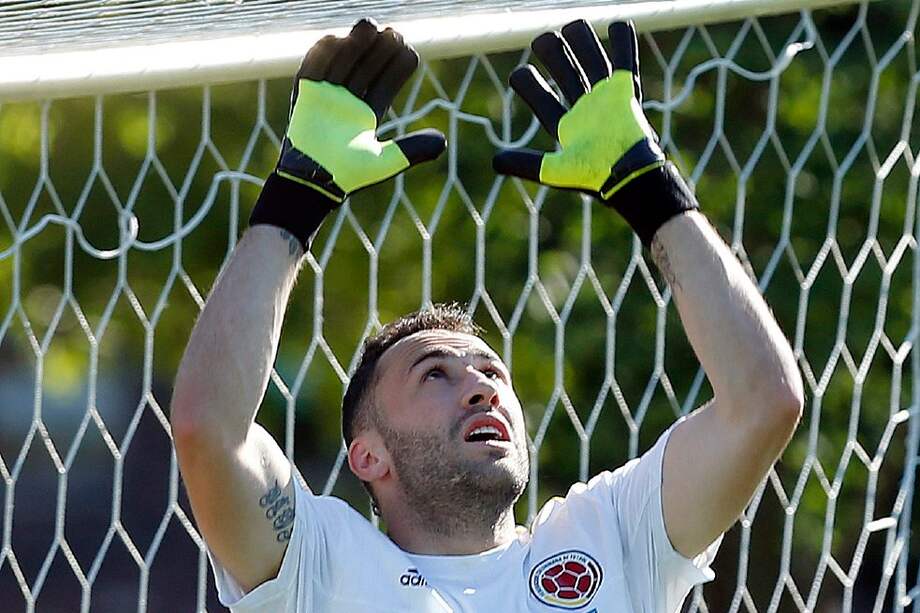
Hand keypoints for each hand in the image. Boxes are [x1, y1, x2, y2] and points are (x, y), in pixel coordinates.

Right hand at [250, 19, 446, 248]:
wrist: (313, 182)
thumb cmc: (349, 175)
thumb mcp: (386, 162)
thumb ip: (412, 150)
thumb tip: (443, 142)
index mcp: (367, 114)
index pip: (386, 82)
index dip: (397, 66)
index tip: (409, 52)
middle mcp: (348, 101)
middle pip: (367, 66)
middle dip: (380, 49)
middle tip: (393, 34)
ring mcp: (326, 96)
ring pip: (344, 61)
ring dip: (356, 44)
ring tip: (370, 27)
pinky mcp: (306, 95)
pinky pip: (313, 67)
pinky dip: (324, 52)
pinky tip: (337, 39)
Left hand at [494, 21, 697, 247]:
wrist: (628, 174)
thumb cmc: (592, 175)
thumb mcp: (554, 171)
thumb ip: (525, 164)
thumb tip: (494, 162)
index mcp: (565, 125)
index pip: (539, 97)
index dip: (527, 84)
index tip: (520, 75)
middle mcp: (583, 108)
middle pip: (565, 71)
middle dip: (553, 53)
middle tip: (543, 42)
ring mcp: (605, 98)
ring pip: (591, 59)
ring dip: (582, 40)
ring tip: (573, 27)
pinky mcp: (625, 90)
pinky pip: (625, 59)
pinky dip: (623, 41)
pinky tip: (617, 24)